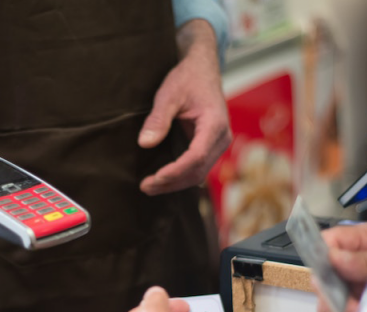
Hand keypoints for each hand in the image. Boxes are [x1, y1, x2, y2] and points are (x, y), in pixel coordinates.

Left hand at [138, 20, 230, 195]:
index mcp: (215, 124)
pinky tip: (161, 179)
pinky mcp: (211, 146)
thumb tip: (145, 144)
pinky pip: (198, 167)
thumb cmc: (187, 79)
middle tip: (145, 187)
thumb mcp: (168, 94)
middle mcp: (222, 137)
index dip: (176, 171)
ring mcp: (218, 144)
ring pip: (199, 173)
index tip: (155, 178)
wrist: (202, 69)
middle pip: (198, 170)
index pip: (196, 156)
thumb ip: (158, 119)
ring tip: (149, 186)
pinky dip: (180, 175)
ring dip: (175, 183)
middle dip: (172, 182)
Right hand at [318, 223, 366, 311]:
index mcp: (359, 242)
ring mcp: (345, 291)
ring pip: (325, 306)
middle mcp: (347, 266)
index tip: (337, 273)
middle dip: (336, 296)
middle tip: (356, 306)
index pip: (326, 243)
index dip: (326, 258)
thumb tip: (337, 259)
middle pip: (320, 280)